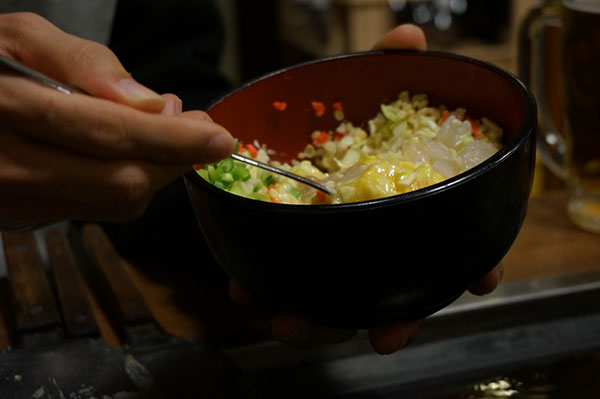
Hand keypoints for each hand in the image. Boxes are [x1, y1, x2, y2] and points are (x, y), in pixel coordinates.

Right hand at [0, 12, 233, 230]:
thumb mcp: (17, 36)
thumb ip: (84, 66)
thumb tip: (150, 104)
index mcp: (6, 112)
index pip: (114, 136)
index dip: (176, 140)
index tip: (216, 135)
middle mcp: (7, 169)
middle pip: (124, 183)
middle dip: (175, 162)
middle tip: (201, 136)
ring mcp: (11, 203)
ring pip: (114, 205)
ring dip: (155, 174)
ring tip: (166, 139)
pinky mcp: (16, 218)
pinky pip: (91, 209)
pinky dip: (122, 185)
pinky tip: (124, 157)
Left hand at [228, 24, 501, 354]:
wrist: (278, 123)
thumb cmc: (339, 114)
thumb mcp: (363, 85)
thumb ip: (387, 66)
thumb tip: (410, 39)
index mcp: (411, 200)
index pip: (458, 237)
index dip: (475, 261)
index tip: (480, 279)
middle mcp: (381, 231)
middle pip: (403, 285)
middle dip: (398, 317)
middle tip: (385, 335)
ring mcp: (340, 244)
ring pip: (345, 296)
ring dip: (323, 319)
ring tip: (291, 324)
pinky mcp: (297, 246)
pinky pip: (289, 275)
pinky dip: (269, 283)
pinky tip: (247, 286)